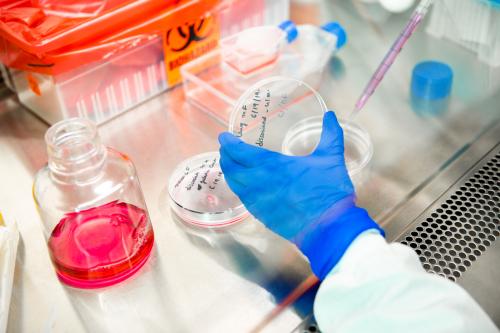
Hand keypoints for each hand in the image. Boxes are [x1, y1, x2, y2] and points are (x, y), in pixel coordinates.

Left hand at [219, 111, 383, 278]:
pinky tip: (244, 186)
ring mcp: (258, 201)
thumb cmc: (328, 191)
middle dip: (225, 156)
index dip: (229, 143)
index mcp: (271, 165)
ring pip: (234, 184)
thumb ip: (330, 134)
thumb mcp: (331, 157)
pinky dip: (238, 188)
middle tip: (225, 149)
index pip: (239, 152)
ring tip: (231, 165)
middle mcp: (258, 182)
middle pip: (231, 168)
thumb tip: (330, 115)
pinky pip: (243, 198)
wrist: (328, 227)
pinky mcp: (261, 215)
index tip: (224, 137)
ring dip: (229, 172)